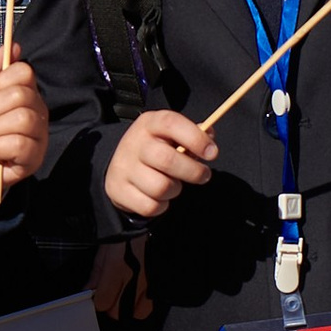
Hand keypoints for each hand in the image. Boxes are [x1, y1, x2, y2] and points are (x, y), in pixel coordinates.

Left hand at [90, 239, 149, 319]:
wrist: (141, 225)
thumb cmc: (122, 235)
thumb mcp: (103, 252)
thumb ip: (95, 275)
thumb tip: (88, 291)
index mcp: (116, 269)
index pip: (103, 302)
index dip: (98, 301)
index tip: (98, 296)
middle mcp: (133, 278)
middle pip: (118, 312)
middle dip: (111, 307)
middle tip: (109, 296)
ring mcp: (147, 281)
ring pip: (137, 313)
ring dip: (128, 308)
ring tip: (123, 297)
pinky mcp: (156, 281)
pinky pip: (150, 304)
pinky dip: (142, 303)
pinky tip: (135, 294)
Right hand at [103, 106, 217, 222]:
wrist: (122, 168)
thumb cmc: (157, 150)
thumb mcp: (172, 136)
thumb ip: (193, 135)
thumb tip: (209, 137)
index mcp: (149, 123)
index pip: (171, 123)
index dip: (195, 138)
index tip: (212, 153)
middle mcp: (134, 143)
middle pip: (167, 160)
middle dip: (193, 172)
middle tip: (203, 175)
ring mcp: (123, 168)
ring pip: (161, 187)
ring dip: (175, 190)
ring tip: (173, 185)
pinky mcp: (118, 190)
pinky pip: (150, 206)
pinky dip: (161, 206)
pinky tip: (159, 197)